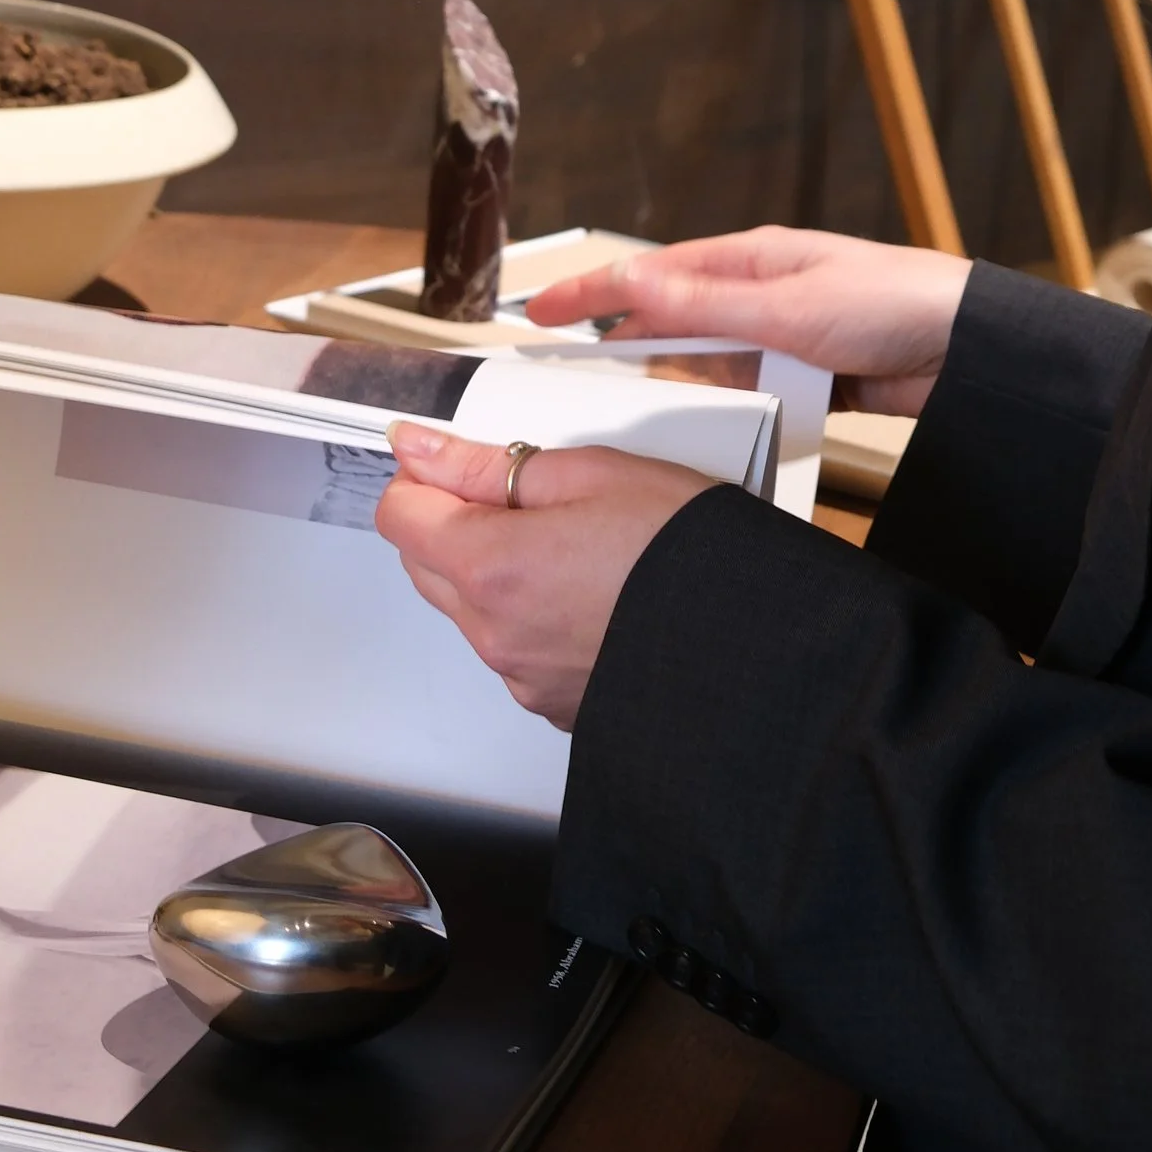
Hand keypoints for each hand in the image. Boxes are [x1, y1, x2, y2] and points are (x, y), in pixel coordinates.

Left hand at [376, 429, 716, 727]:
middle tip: (527, 498)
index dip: (423, 479)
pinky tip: (587, 593)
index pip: (399, 516)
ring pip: (468, 609)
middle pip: (424, 565)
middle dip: (453, 523)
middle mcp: (493, 632)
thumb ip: (487, 464)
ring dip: (493, 572)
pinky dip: (529, 616)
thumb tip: (418, 448)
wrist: (752, 637)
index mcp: (491, 566)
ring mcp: (520, 675)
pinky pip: (511, 649)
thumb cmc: (685, 548)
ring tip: (572, 547)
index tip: (458, 464)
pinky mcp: (550, 702)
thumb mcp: (588, 472)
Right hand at [523, 224, 969, 414]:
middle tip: (572, 376)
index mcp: (753, 259)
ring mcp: (787, 335)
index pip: (653, 273)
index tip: (540, 314)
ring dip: (680, 381)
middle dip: (626, 344)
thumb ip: (707, 302)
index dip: (593, 292)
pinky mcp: (812, 376)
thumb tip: (631, 284)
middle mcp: (764, 292)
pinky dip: (727, 406)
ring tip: (634, 409)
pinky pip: (751, 390)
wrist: (973, 348)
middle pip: (676, 320)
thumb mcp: (790, 305)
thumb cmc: (896, 302)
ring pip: (711, 361)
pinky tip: (711, 424)